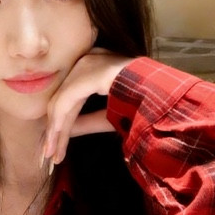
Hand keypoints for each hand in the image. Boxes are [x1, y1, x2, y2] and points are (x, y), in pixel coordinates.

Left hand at [42, 48, 132, 169]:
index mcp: (93, 65)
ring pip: (61, 103)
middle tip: (49, 155)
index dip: (60, 122)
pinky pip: (66, 102)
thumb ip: (84, 121)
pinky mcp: (88, 73)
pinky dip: (60, 124)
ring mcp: (87, 63)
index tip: (54, 145)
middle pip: (62, 100)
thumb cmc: (144, 104)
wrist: (166, 97)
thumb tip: (62, 132)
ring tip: (52, 155)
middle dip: (55, 130)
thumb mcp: (108, 116)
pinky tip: (56, 142)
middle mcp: (87, 59)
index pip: (69, 96)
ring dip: (56, 132)